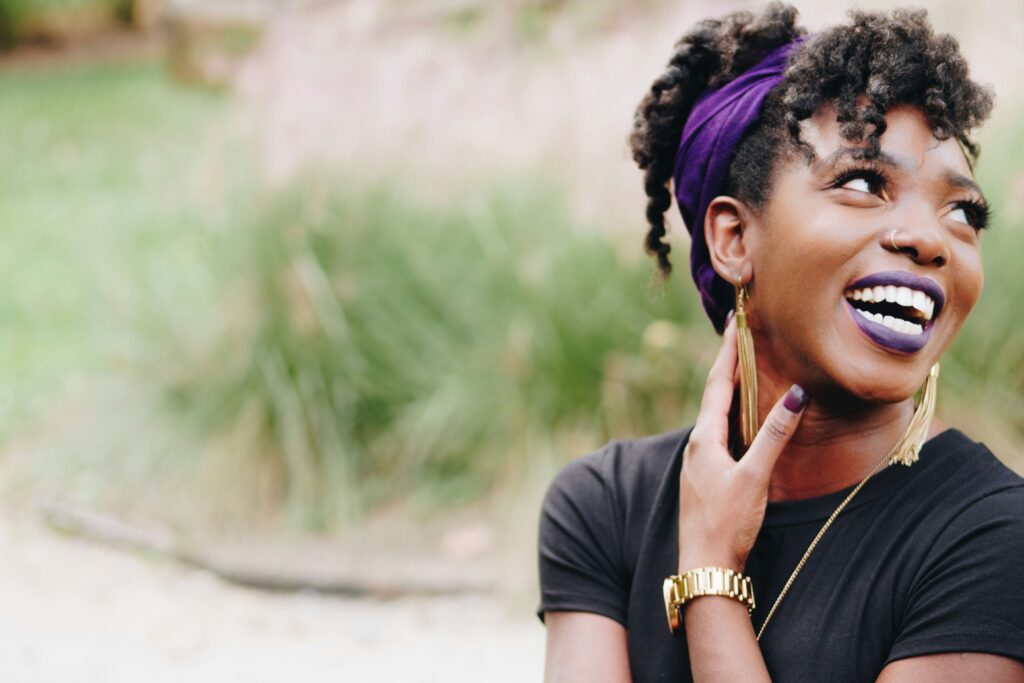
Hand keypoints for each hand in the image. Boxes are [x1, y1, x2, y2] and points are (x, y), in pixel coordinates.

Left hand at [677, 315, 807, 572]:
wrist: (705, 565)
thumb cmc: (727, 523)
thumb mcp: (754, 477)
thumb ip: (774, 436)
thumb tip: (794, 394)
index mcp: (704, 438)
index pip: (717, 384)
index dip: (728, 353)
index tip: (735, 323)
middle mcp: (697, 444)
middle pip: (714, 394)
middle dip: (729, 364)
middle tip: (740, 335)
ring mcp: (700, 460)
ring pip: (716, 414)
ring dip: (730, 388)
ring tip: (744, 366)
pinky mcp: (707, 475)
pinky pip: (720, 432)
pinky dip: (732, 414)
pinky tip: (741, 417)